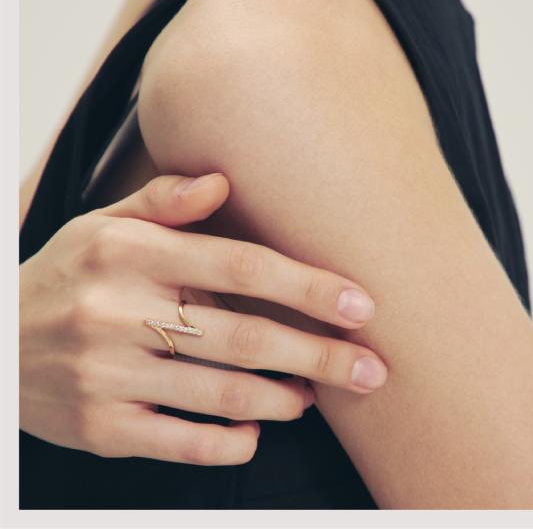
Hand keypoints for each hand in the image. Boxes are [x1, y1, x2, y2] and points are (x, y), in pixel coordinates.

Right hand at [20, 173, 386, 465]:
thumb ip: (163, 202)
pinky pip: (179, 444)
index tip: (359, 304)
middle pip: (244, 337)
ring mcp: (108, 376)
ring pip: (220, 394)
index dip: (307, 288)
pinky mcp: (100, 429)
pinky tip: (255, 430)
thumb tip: (222, 182)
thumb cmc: (68, 275)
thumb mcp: (103, 225)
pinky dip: (227, 442)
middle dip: (318, 356)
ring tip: (314, 395)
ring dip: (282, 398)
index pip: (240, 267)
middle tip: (370, 369)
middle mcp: (119, 313)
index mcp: (130, 254)